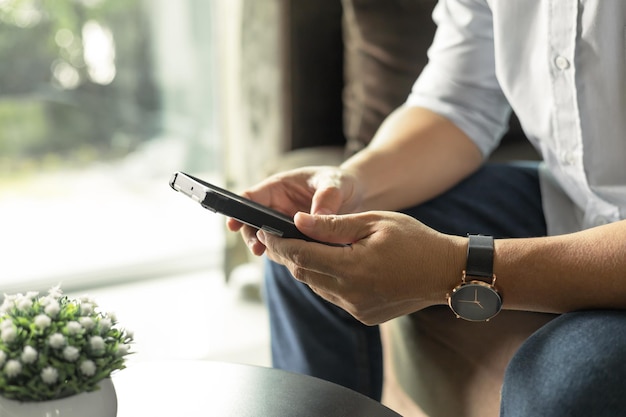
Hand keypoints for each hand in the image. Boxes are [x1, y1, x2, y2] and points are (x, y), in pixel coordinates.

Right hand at [227, 166, 362, 255]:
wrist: (356, 196)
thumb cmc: (341, 182)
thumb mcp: (335, 184)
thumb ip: (326, 198)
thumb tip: (315, 217)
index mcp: (279, 187)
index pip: (251, 197)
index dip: (239, 210)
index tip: (234, 224)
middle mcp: (276, 207)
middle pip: (252, 223)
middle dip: (252, 236)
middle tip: (258, 249)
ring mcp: (283, 226)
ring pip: (266, 241)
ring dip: (269, 249)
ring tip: (277, 256)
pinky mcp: (295, 241)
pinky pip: (284, 251)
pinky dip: (286, 257)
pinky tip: (296, 262)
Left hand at [256, 211, 464, 324]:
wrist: (445, 272)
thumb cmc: (414, 241)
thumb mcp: (374, 222)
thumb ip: (332, 225)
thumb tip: (297, 221)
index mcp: (352, 268)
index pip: (300, 255)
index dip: (279, 242)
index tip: (265, 229)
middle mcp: (350, 294)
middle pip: (302, 273)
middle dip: (286, 254)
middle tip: (277, 235)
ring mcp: (356, 308)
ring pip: (315, 285)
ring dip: (305, 266)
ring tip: (302, 246)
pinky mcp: (362, 315)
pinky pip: (332, 295)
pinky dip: (324, 279)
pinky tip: (330, 263)